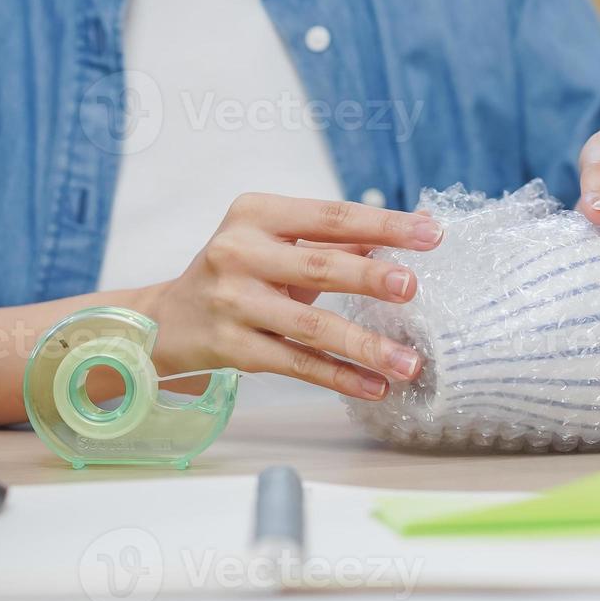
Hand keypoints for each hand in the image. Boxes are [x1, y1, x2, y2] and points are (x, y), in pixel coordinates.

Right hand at [139, 195, 443, 401]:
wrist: (168, 318)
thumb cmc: (239, 272)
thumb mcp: (276, 242)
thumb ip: (334, 240)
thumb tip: (408, 235)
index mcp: (256, 214)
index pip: (331, 216)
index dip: (384, 224)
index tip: (431, 234)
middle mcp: (239, 253)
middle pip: (319, 266)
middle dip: (370, 277)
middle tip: (412, 289)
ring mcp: (233, 303)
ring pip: (310, 326)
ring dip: (365, 345)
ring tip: (409, 361)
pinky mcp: (232, 348)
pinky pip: (296, 364)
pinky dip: (340, 377)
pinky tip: (375, 386)